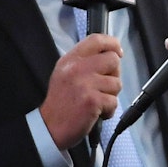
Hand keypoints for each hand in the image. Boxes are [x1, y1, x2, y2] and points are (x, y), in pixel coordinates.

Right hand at [40, 34, 122, 148]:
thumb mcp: (65, 73)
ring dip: (111, 95)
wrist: (49, 127)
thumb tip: (111, 54)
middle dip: (114, 74)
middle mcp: (77, 68)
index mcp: (71, 59)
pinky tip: (97, 113)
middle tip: (104, 86)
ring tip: (96, 101)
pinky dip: (109, 110)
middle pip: (113, 60)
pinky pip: (114, 101)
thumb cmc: (60, 102)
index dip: (111, 43)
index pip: (96, 40)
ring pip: (116, 83)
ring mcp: (85, 84)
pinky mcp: (93, 100)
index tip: (118, 51)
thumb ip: (84, 61)